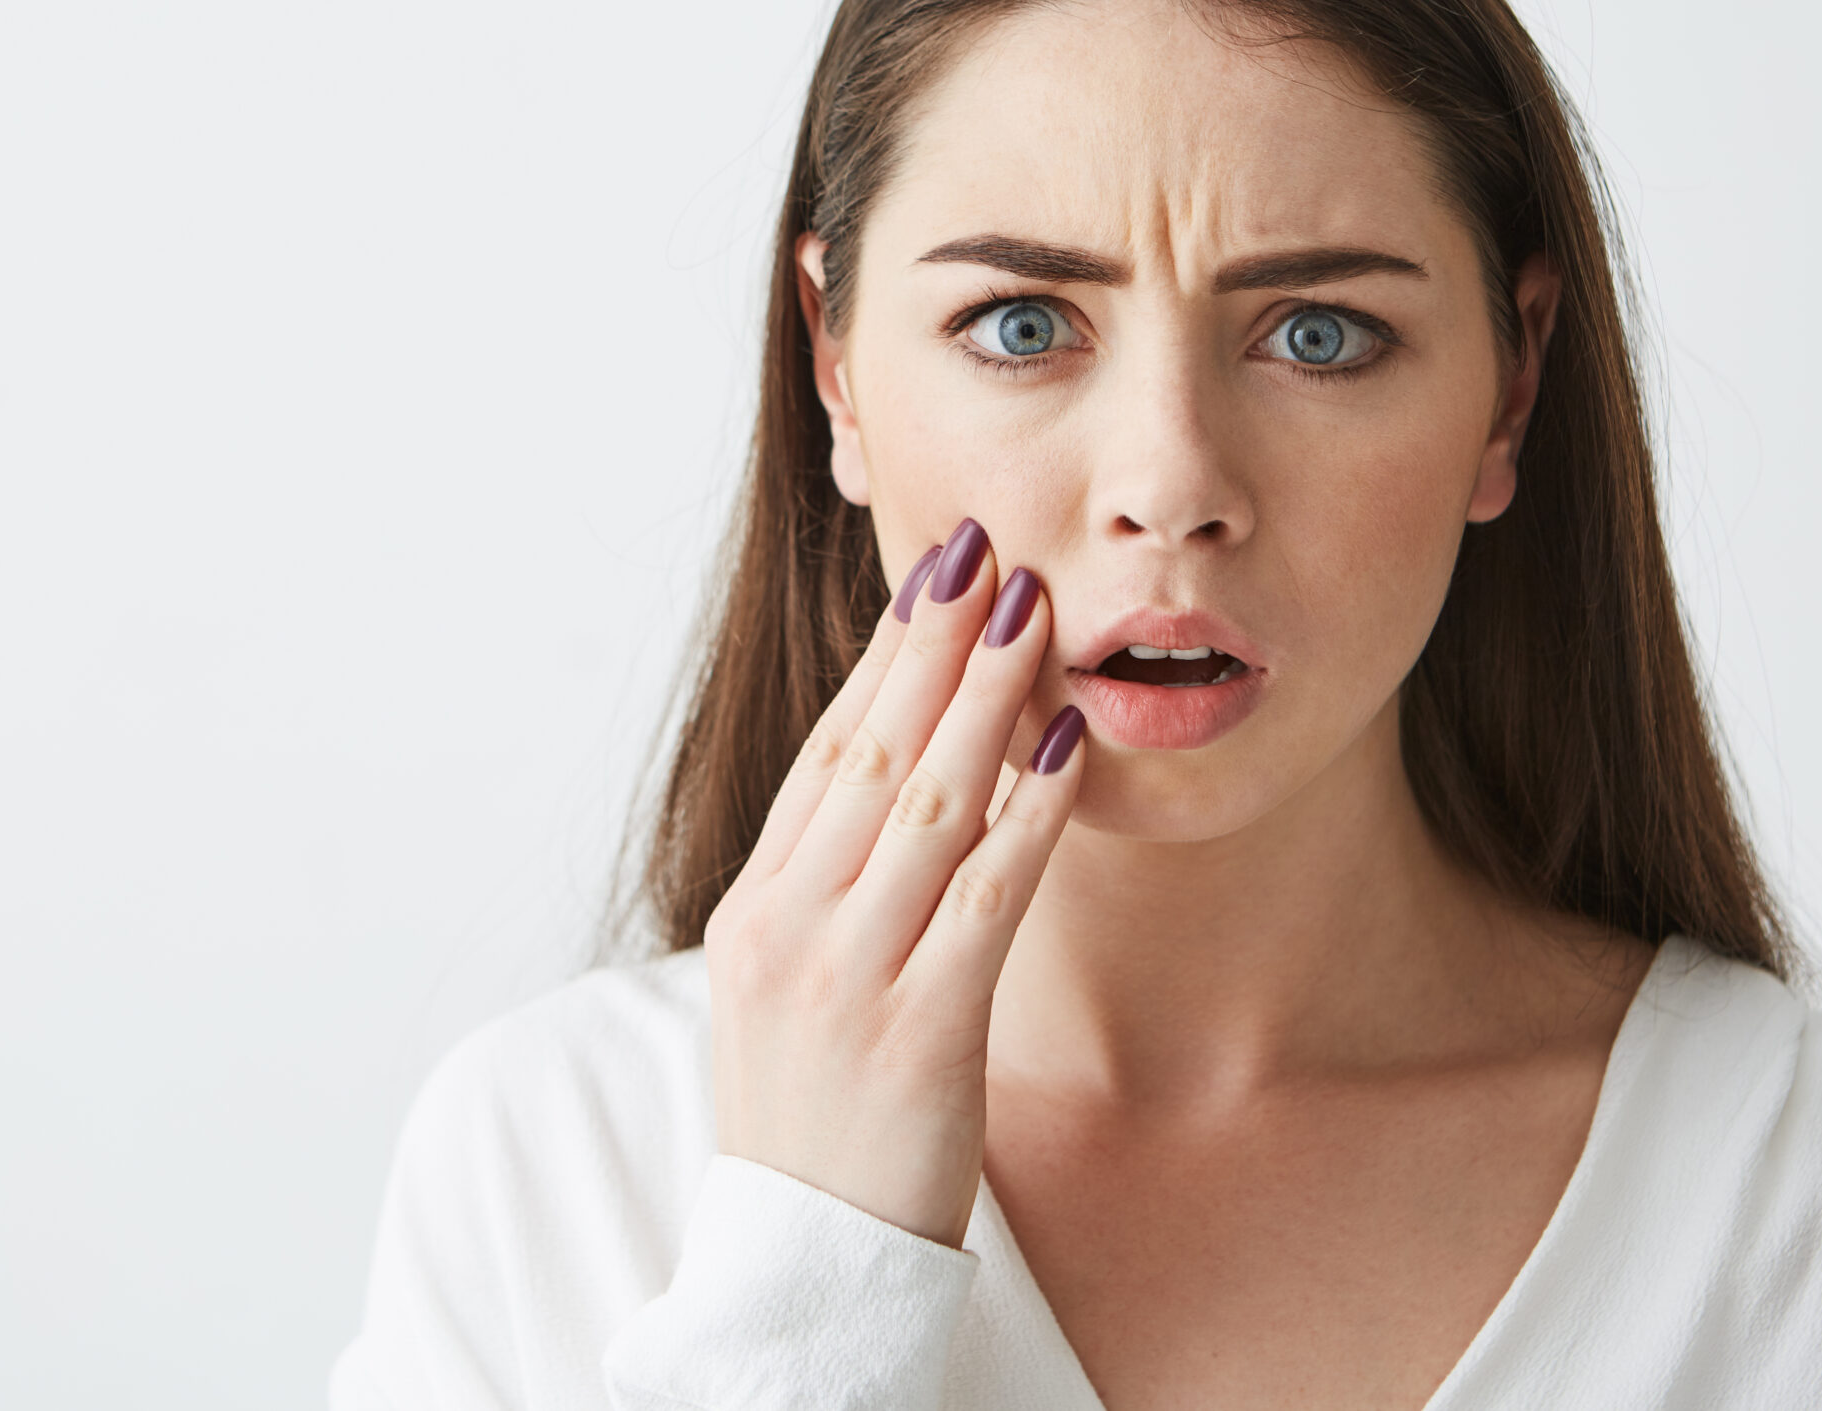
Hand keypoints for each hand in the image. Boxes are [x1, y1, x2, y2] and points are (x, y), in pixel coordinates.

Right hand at [704, 517, 1085, 1247]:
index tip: (932, 577)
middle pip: (872, 754)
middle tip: (987, 551)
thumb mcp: (786, 993)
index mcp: (754, 912)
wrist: (799, 1269)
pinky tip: (1067, 747)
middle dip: (935, 643)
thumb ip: (827, 893)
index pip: (828, 753)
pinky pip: (985, 897)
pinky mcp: (919, 1031)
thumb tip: (893, 789)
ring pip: (927, 804)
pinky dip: (1030, 814)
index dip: (885, 656)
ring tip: (1032, 611)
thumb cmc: (810, 1125)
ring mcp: (849, 978)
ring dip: (986, 698)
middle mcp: (789, 929)